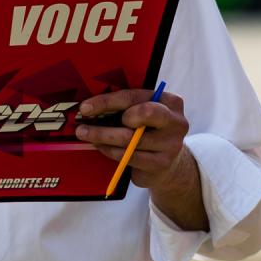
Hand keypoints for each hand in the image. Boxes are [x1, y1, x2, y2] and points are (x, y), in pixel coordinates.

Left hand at [73, 88, 190, 191]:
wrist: (169, 164)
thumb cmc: (150, 131)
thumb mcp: (145, 112)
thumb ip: (127, 106)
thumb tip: (91, 106)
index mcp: (170, 102)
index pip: (134, 97)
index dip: (107, 101)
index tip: (85, 108)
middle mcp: (175, 121)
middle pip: (140, 116)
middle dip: (109, 119)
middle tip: (85, 126)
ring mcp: (171, 144)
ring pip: (129, 139)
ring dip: (102, 137)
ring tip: (86, 135)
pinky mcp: (161, 163)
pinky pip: (128, 156)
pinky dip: (110, 151)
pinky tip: (101, 146)